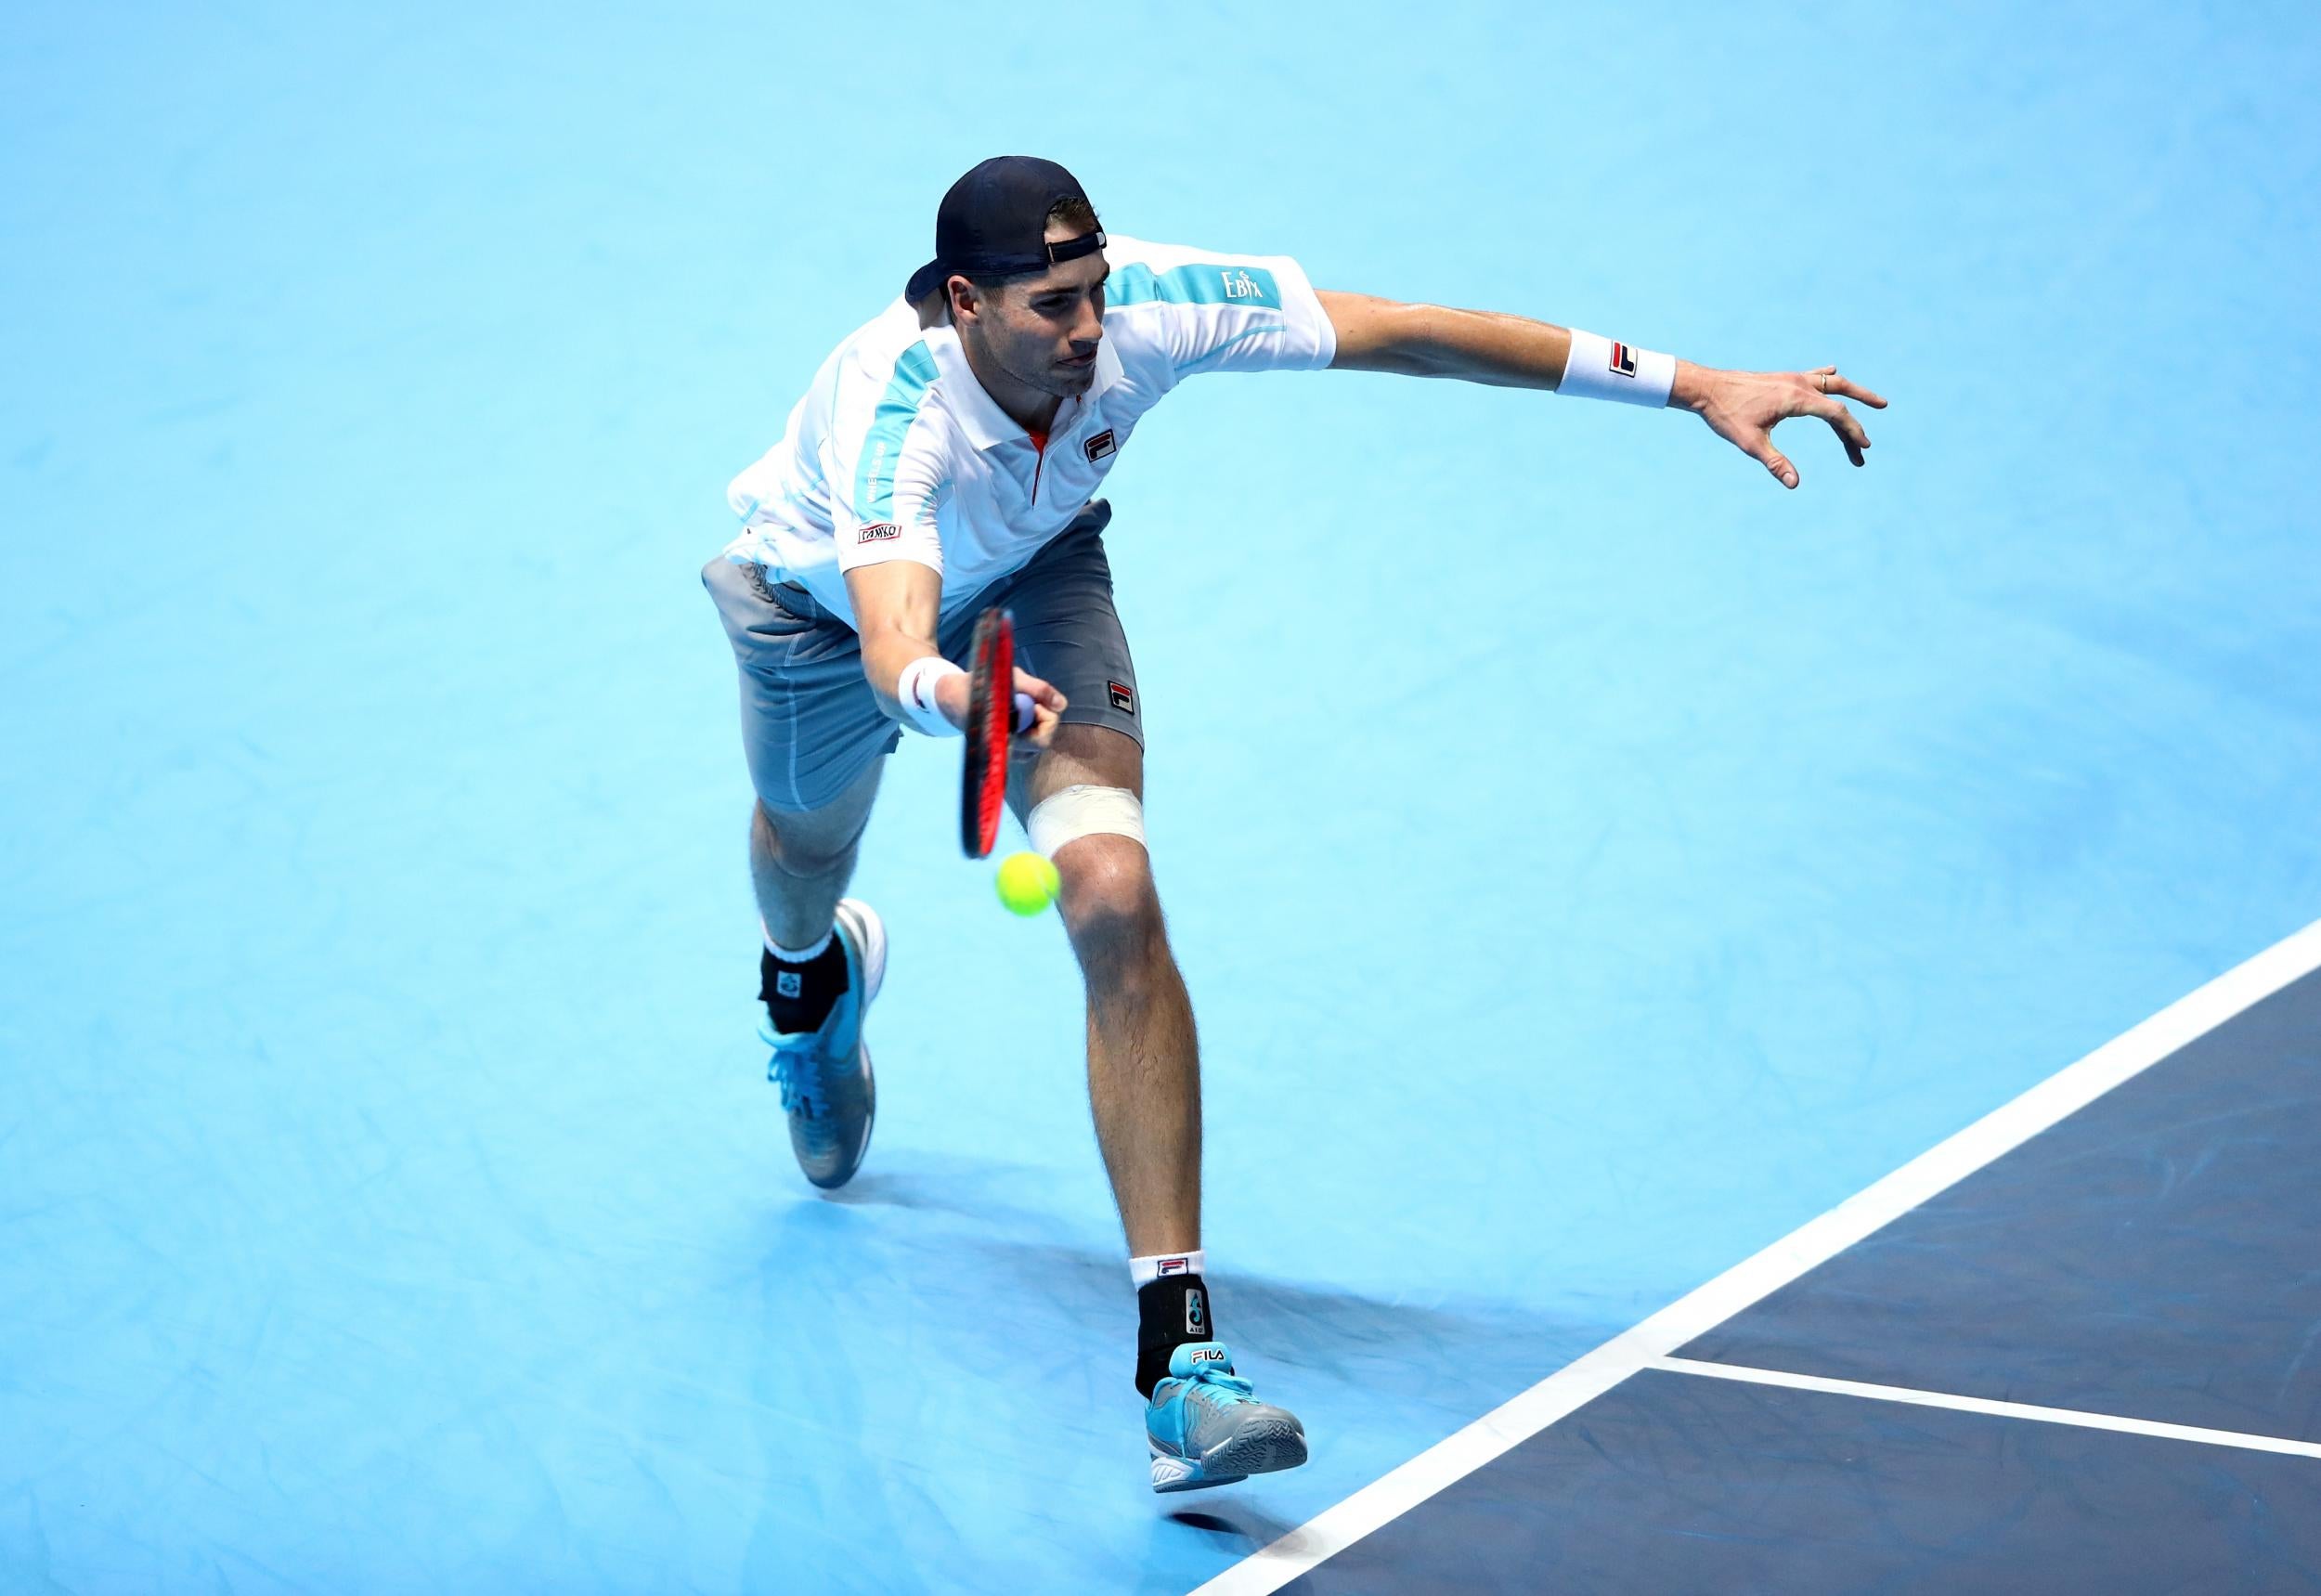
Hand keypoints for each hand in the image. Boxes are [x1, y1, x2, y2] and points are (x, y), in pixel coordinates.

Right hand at [931, 666, 1067, 744]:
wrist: (954, 698)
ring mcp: (1011, 753)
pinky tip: (1015, 713)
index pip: (1044, 737)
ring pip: (1039, 739)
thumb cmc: (981, 686)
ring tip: (1016, 705)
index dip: (1043, 714)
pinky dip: (1029, 724)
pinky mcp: (1011, 749)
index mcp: (1008, 737)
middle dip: (1041, 717)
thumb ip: (1038, 690)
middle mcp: (1011, 752)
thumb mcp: (1011, 678)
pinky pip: (1031, 739)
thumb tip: (1062, 705)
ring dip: (1034, 720)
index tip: (1027, 698)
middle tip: (1023, 700)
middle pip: (1044, 739)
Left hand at [1674, 362, 1887, 488]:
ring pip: (1831, 381)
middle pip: (1840, 394)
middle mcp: (1798, 383)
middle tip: (1884, 409)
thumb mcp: (1750, 442)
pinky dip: (1828, 378)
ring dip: (1852, 390)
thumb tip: (1794, 484)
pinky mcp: (1783, 378)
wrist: (1706, 388)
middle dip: (1862, 405)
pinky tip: (1833, 373)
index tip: (1863, 447)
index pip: (1836, 414)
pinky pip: (1813, 376)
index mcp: (1796, 398)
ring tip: (1872, 399)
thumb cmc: (1726, 415)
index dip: (1853, 431)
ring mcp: (1791, 378)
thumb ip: (1775, 463)